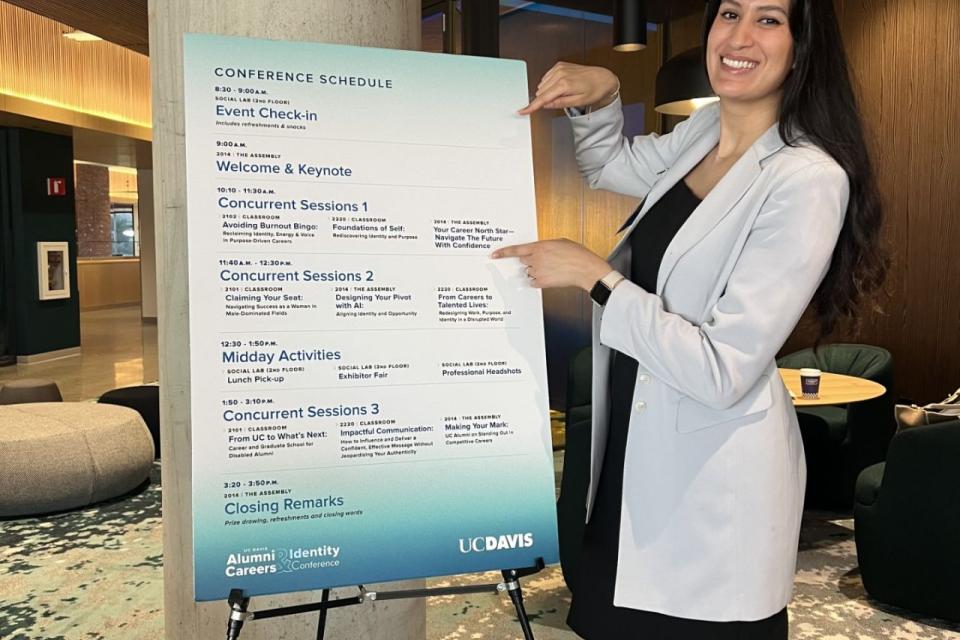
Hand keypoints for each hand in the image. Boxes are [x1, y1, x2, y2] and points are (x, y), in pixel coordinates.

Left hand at [491, 239, 612, 290]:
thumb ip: (545, 246)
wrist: (585, 268)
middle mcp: (536, 259)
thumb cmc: (576, 254)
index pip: (516, 250)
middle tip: (544, 261)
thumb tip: (540, 250)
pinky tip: (550, 276)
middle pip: (523, 261)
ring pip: (529, 272)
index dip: (503, 252)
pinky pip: (533, 282)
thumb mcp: (559, 242)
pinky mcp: (542, 282)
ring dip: (536, 270)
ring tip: (552, 268)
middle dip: (530, 260)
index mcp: (539, 246)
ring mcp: (538, 271)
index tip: (494, 255)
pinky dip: (539, 280)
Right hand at [518, 62, 619, 114]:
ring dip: (549, 91)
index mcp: (564, 84)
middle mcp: (560, 74)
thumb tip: (547, 105)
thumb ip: (560, 103)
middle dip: (546, 99)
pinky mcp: (559, 65)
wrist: (603, 78)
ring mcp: (559, 68)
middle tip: (561, 100)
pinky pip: (547, 78)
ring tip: (565, 92)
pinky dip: (551, 84)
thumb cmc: (594, 89)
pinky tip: (562, 86)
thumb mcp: (579, 102)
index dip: (532, 106)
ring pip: (543, 85)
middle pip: (541, 92)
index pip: (543, 98)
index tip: (522, 111)